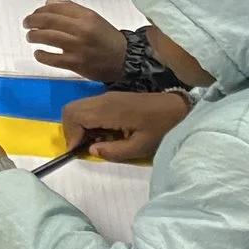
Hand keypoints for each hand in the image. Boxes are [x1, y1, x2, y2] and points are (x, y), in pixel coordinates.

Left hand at [26, 0, 128, 80]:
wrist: (124, 59)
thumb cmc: (106, 38)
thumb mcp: (93, 19)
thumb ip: (71, 9)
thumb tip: (47, 3)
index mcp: (86, 16)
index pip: (57, 8)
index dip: (41, 10)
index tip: (34, 13)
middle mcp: (81, 30)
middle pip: (49, 21)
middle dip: (32, 20)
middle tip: (26, 23)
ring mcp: (77, 47)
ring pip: (48, 38)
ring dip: (34, 36)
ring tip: (30, 37)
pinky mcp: (75, 63)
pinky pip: (52, 59)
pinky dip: (41, 55)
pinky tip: (38, 53)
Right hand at [60, 90, 191, 163]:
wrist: (178, 108)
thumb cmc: (161, 128)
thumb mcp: (140, 147)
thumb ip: (114, 152)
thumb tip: (91, 150)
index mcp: (109, 110)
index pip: (75, 117)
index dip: (71, 135)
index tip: (78, 152)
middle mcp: (104, 99)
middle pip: (70, 109)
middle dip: (71, 130)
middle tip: (83, 147)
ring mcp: (107, 97)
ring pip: (77, 107)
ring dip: (79, 126)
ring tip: (95, 141)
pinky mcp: (111, 98)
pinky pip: (88, 107)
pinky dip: (87, 121)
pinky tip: (104, 133)